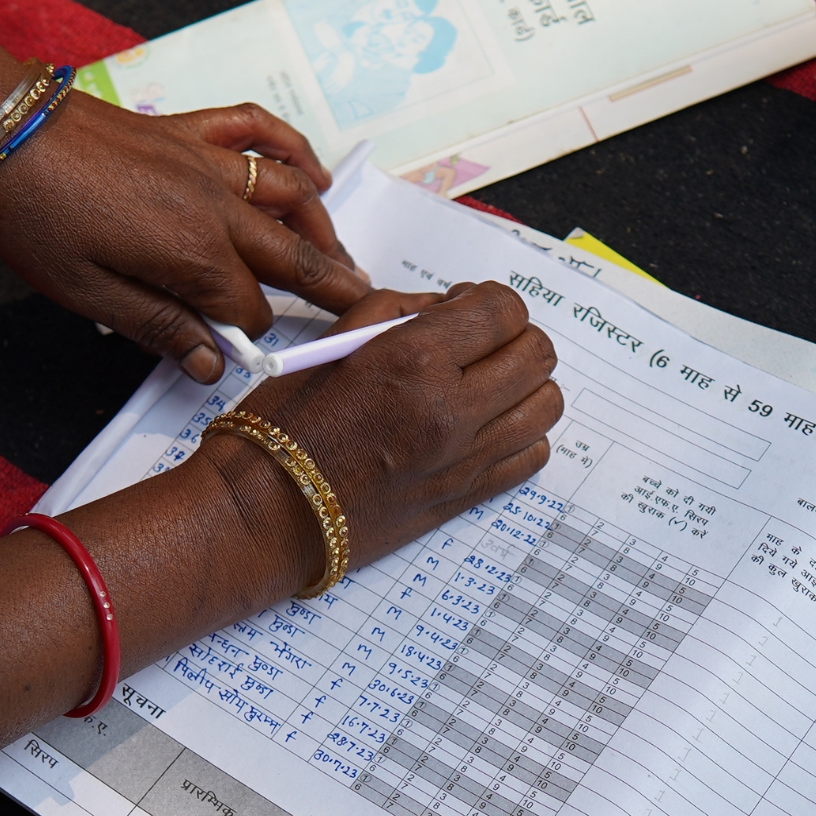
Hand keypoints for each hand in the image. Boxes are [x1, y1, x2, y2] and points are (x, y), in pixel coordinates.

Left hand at [0, 98, 370, 384]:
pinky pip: (257, 130)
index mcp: (192, 257)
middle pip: (292, 256)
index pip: (250, 311)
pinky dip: (292, 148)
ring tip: (340, 257)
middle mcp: (215, 208)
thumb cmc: (32, 214)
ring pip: (291, 194)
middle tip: (366, 309)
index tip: (250, 355)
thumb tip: (210, 365)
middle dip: (332, 288)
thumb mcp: (86, 294)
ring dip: (323, 228)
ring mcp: (206, 163)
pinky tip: (312, 168)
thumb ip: (157, 329)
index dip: (253, 338)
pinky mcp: (187, 131)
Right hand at [218, 283, 562, 587]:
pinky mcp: (467, 496)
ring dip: (526, 385)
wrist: (268, 513)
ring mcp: (465, 458)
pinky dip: (522, 435)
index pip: (504, 311)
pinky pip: (533, 456)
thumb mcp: (332, 344)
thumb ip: (398, 311)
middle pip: (537, 353)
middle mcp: (450, 408)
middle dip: (515, 337)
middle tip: (482, 345)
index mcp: (413, 359)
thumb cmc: (285, 426)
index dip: (492, 302)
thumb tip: (449, 306)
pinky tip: (488, 428)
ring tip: (490, 385)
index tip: (469, 308)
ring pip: (547, 404)